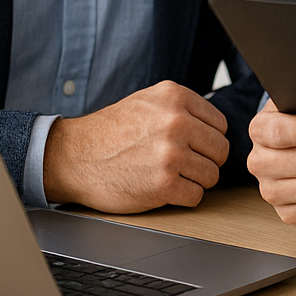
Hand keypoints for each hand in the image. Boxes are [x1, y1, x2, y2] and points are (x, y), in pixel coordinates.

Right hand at [42, 80, 228, 212]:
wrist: (74, 157)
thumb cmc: (111, 132)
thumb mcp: (148, 101)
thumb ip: (183, 107)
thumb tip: (217, 127)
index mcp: (175, 97)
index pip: (220, 125)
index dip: (208, 140)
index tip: (192, 146)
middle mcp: (176, 122)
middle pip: (221, 151)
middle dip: (206, 161)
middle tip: (184, 165)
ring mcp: (170, 154)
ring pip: (212, 175)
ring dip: (195, 181)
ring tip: (172, 175)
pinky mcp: (163, 184)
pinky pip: (196, 196)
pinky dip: (183, 197)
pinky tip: (164, 189)